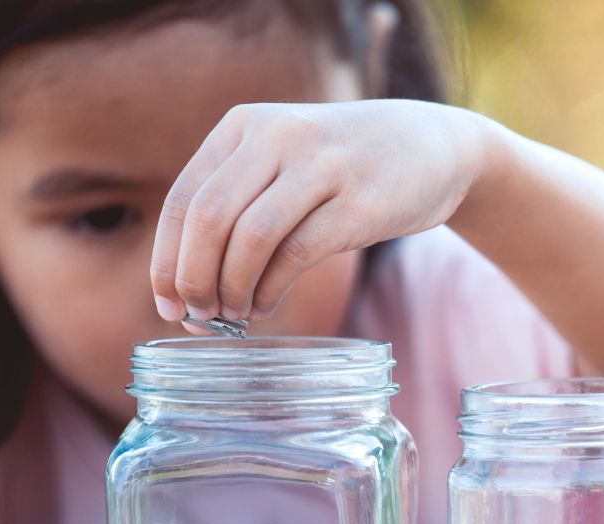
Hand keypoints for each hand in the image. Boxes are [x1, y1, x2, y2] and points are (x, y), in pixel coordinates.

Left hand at [150, 100, 489, 323]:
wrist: (436, 147)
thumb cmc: (348, 168)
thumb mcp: (285, 160)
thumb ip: (238, 203)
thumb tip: (185, 287)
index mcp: (245, 126)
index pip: (185, 199)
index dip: (167, 259)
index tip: (167, 304)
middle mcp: (279, 136)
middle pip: (209, 218)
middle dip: (194, 279)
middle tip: (198, 317)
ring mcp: (322, 167)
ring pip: (250, 238)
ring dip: (231, 288)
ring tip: (234, 315)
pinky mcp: (360, 204)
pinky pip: (296, 254)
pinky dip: (270, 289)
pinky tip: (264, 304)